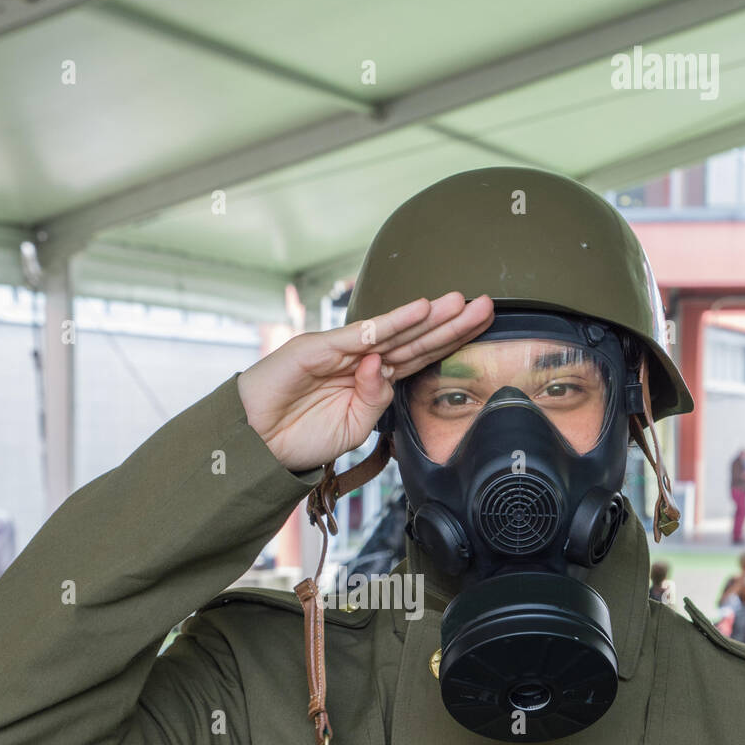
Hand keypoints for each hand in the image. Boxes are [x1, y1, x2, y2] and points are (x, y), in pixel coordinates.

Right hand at [237, 292, 495, 471]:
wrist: (257, 443)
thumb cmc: (301, 436)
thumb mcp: (352, 427)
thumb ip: (376, 401)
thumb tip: (385, 368)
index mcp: (373, 380)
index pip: (419, 356)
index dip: (449, 341)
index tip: (479, 327)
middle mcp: (361, 359)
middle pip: (415, 338)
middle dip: (450, 323)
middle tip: (486, 305)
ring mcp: (340, 350)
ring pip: (393, 331)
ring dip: (427, 316)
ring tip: (458, 302)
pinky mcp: (317, 347)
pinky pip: (360, 335)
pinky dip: (389, 323)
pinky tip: (416, 310)